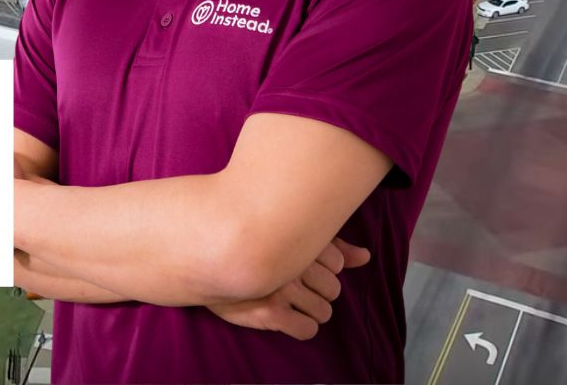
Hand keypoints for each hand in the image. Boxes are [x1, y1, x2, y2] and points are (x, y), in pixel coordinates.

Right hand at [205, 237, 370, 340]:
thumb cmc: (248, 242)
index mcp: (295, 239)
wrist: (201, 253)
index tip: (300, 261)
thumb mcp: (287, 236)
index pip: (337, 262)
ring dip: (312, 308)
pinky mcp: (269, 313)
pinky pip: (307, 329)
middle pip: (333, 288)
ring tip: (290, 298)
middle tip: (294, 282)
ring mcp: (280, 289)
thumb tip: (365, 257)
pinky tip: (286, 315)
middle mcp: (290, 263)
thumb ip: (331, 245)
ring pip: (324, 310)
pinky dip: (302, 325)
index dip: (323, 265)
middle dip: (319, 288)